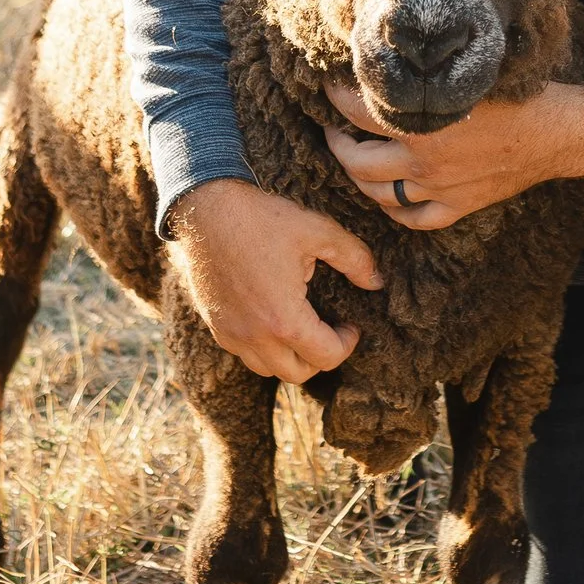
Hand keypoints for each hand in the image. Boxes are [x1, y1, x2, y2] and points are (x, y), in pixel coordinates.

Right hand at [162, 178, 379, 382]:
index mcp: (284, 320)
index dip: (347, 343)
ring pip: (268, 369)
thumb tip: (376, 282)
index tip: (351, 326)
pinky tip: (272, 318)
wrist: (206, 209)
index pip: (327, 357)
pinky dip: (264, 348)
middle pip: (298, 374)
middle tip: (330, 331)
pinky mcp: (216, 326)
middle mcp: (255, 337)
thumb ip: (355, 259)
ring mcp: (231, 334)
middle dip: (320, 357)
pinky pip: (244, 354)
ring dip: (291, 357)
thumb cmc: (262, 218)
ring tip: (302, 328)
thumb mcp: (318, 231)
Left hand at [321, 78, 583, 229]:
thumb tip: (391, 57)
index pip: (357, 111)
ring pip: (378, 195)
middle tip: (331, 129)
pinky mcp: (457, 207)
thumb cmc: (516, 95)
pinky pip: (413, 219)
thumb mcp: (467, 75)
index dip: (335, 97)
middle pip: (356, 161)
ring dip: (359, 178)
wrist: (558, 133)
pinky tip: (390, 196)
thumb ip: (426, 75)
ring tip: (354, 159)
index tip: (328, 87)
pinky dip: (396, 210)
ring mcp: (439, 189)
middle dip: (336, 143)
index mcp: (423, 123)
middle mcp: (424, 161)